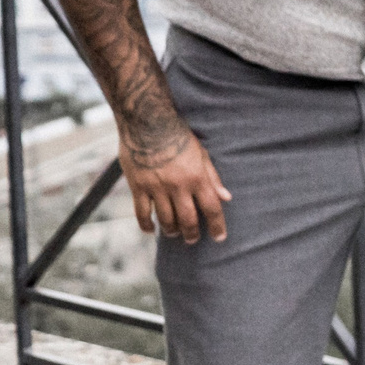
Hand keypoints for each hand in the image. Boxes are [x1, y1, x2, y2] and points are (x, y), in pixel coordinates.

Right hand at [122, 124, 228, 243]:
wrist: (148, 124)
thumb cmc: (179, 137)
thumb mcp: (202, 154)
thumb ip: (213, 177)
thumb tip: (226, 197)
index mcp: (197, 178)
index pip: (212, 208)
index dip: (217, 226)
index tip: (219, 238)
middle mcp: (178, 186)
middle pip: (188, 219)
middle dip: (192, 234)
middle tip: (192, 240)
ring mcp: (157, 188)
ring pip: (166, 219)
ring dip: (171, 230)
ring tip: (174, 233)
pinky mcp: (138, 187)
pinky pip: (142, 212)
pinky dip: (146, 225)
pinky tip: (151, 230)